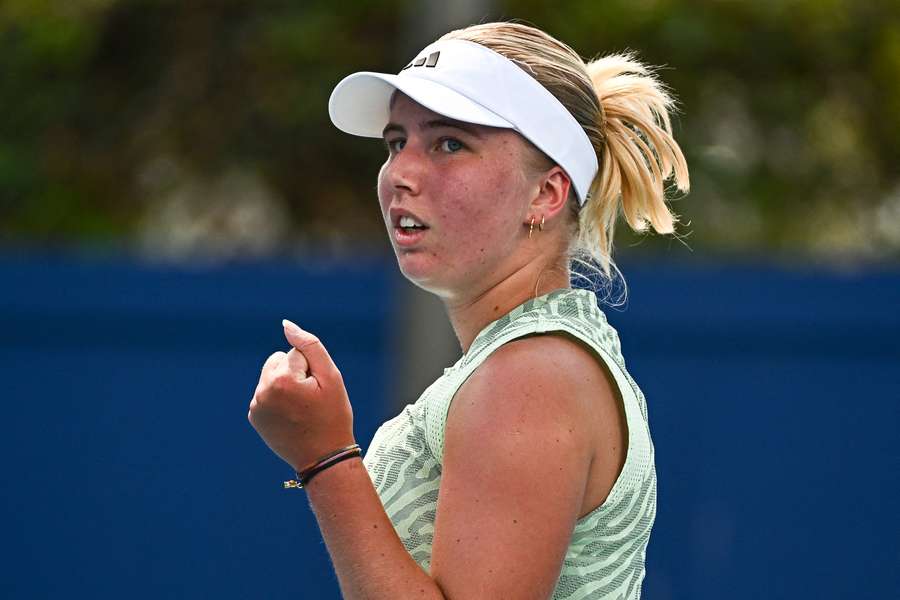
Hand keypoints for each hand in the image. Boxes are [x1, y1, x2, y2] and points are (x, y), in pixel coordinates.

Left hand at [248, 319, 355, 472]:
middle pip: (279, 361)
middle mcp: (262, 391)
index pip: (296, 353)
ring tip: (301, 408)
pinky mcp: (254, 416)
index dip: (312, 370)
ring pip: (272, 376)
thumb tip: (286, 324)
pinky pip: (266, 393)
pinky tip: (291, 416)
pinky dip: (278, 400)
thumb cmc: (332, 416)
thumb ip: (309, 345)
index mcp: (281, 380)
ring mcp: (256, 406)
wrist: (324, 457)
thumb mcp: (331, 377)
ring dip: (286, 385)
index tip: (318, 392)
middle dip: (295, 373)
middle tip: (310, 399)